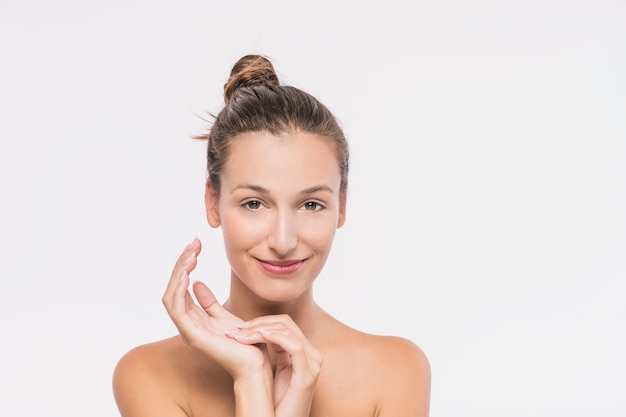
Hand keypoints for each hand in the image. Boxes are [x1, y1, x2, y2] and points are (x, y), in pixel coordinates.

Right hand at [162, 238, 270, 379]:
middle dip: (181, 264)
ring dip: (179, 273)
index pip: (180, 288)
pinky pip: (178, 311)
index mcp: (193, 319)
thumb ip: (209, 302)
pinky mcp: (194, 337)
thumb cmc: (245, 343)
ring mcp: (189, 331)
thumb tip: (197, 283)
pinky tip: (187, 274)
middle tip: (193, 244)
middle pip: (173, 289)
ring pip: (171, 297)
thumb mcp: (225, 316)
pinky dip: (179, 291)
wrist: (256, 364)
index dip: (185, 265)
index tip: (195, 246)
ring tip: (191, 254)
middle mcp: (187, 324)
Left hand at [226, 314, 321, 416]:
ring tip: (242, 336)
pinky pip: (295, 347)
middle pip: (286, 323)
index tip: (241, 328)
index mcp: (305, 352)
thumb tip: (261, 331)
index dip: (262, 321)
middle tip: (238, 331)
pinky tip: (261, 337)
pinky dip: (276, 338)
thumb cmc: (279, 403)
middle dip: (258, 323)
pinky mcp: (307, 376)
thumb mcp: (278, 371)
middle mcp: (312, 355)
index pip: (285, 324)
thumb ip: (278, 351)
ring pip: (288, 331)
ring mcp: (312, 364)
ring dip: (260, 330)